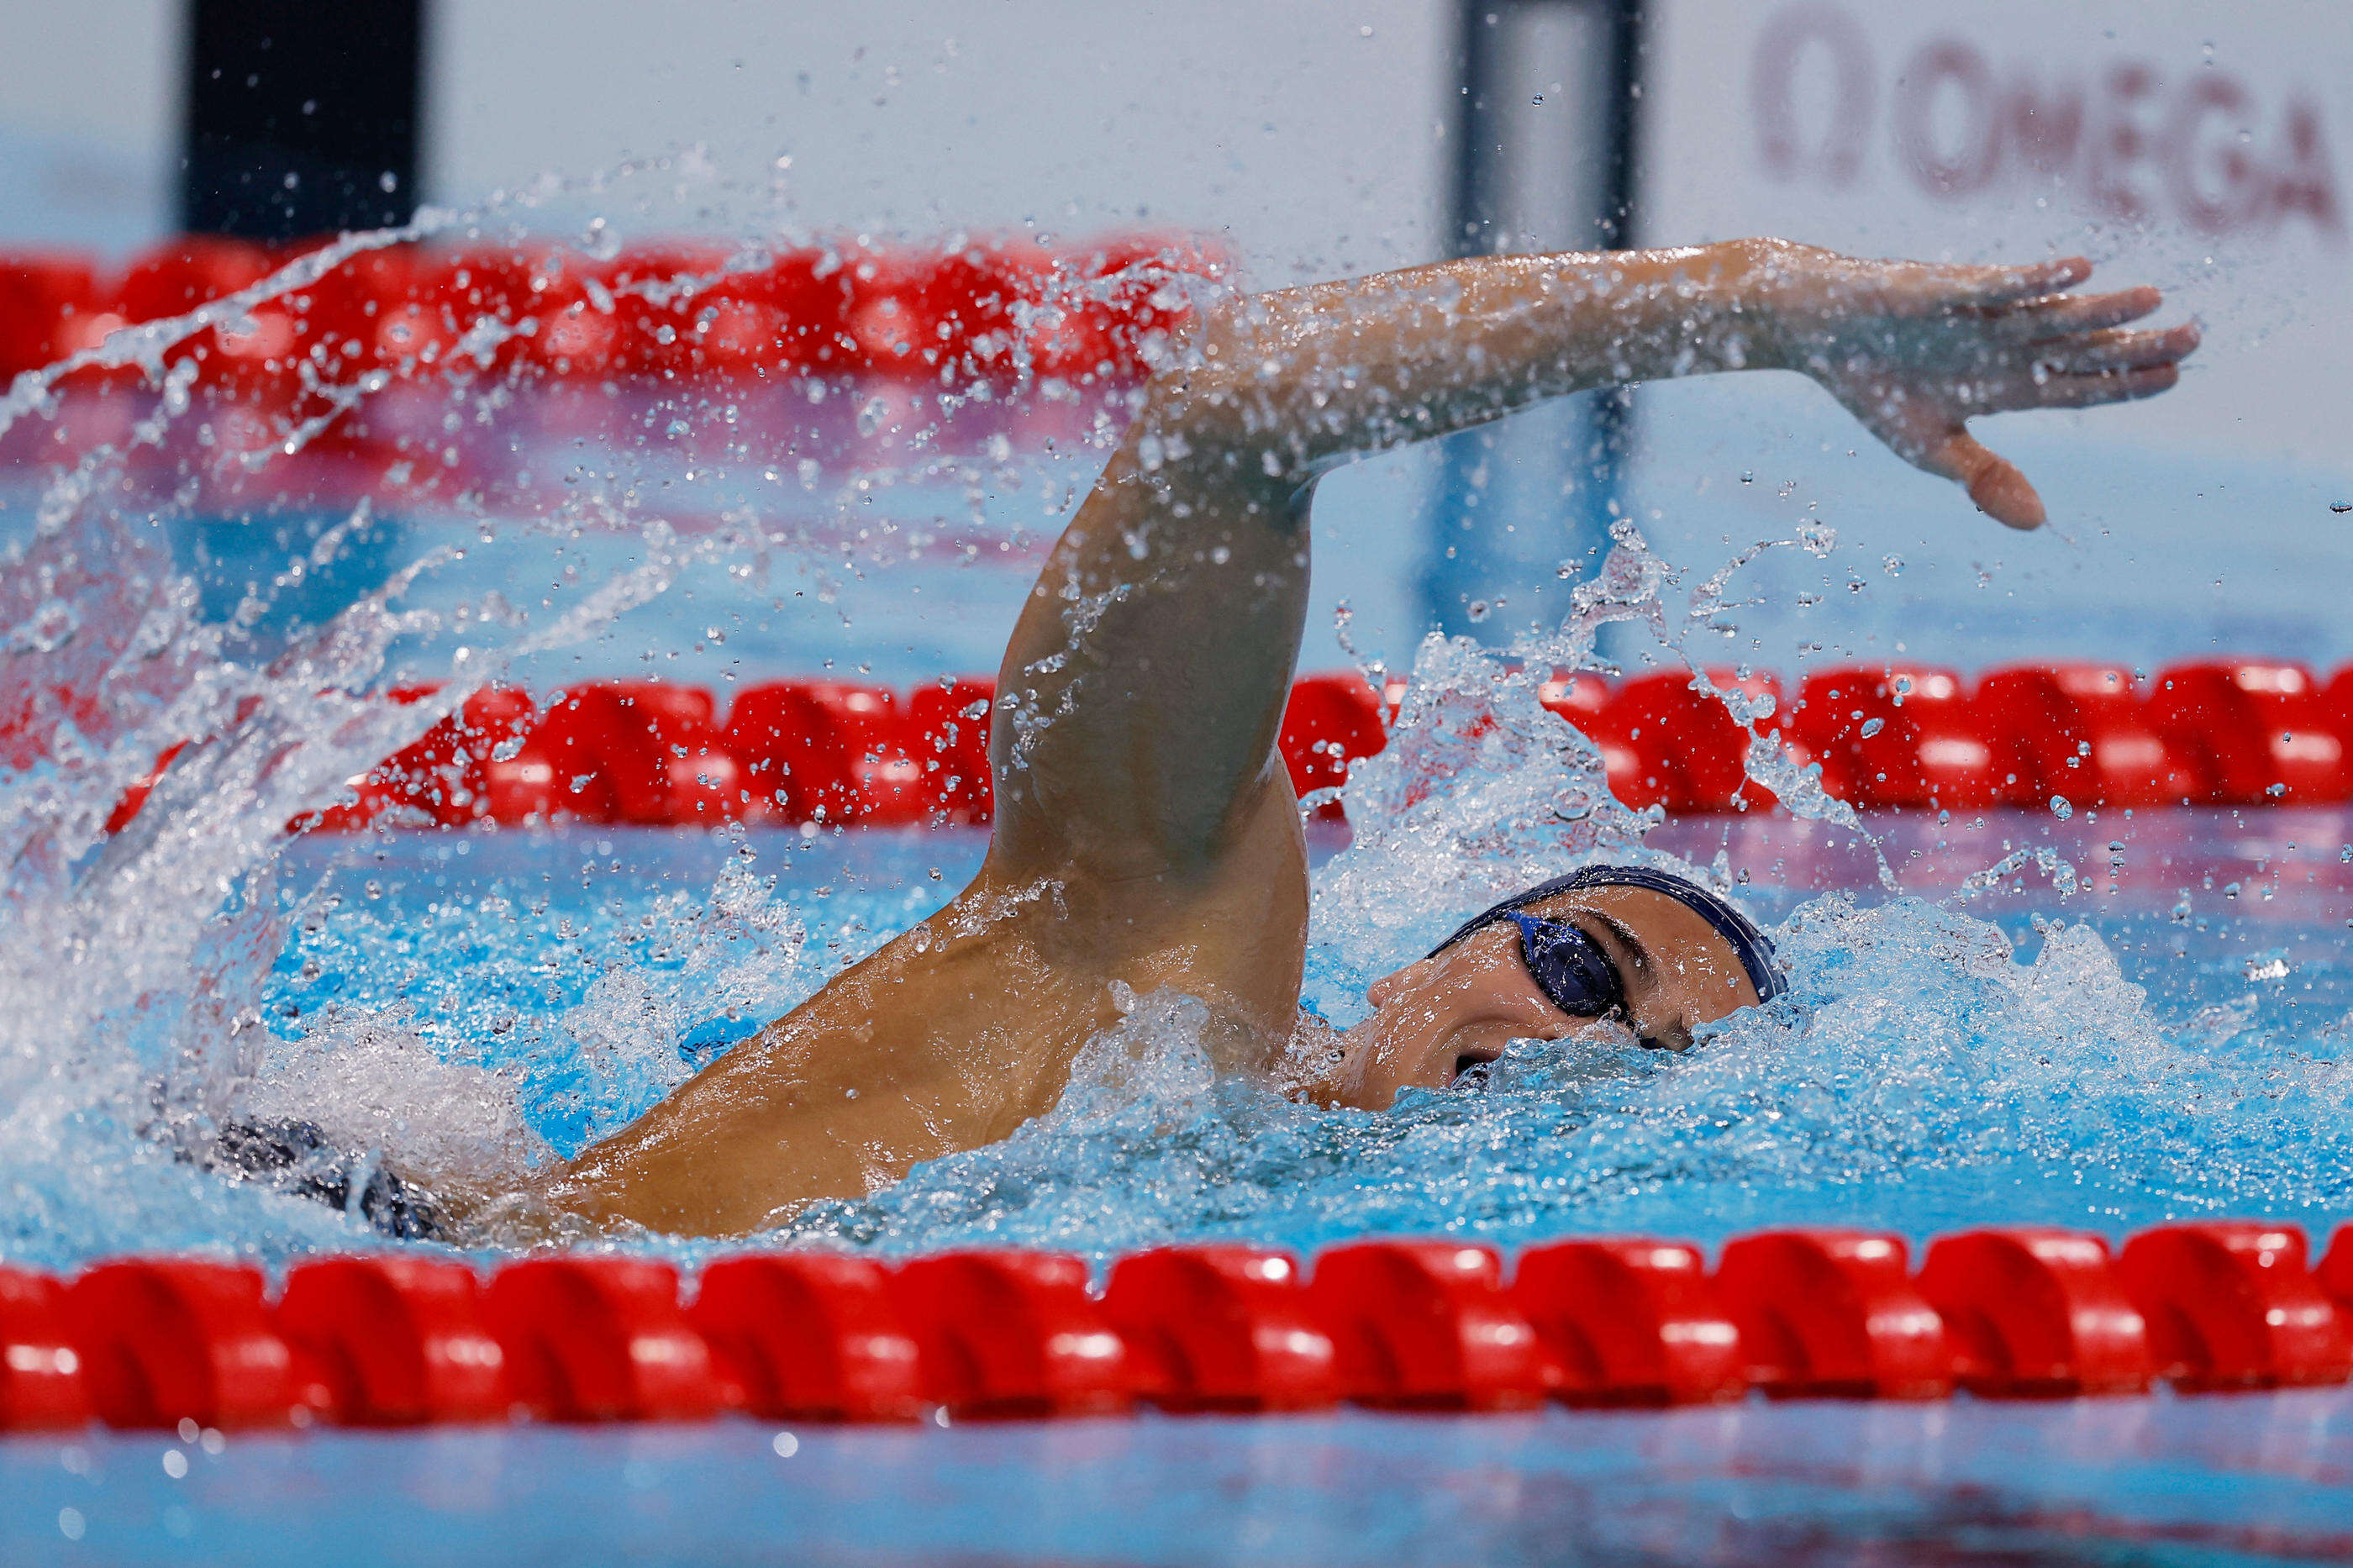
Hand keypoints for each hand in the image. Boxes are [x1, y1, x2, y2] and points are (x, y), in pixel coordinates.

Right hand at [1745, 240, 2199, 529]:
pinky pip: (1999, 284)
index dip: (2125, 384)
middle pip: (2082, 349)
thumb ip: (1984, 479)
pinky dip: (2036, 279)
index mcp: (2002, 385)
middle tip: (2195, 336)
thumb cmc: (1871, 386)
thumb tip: (2041, 523)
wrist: (1816, 330)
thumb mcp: (1928, 449)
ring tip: (2154, 299)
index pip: (2078, 387)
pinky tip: (2079, 271)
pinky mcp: (1946, 289)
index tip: (2175, 376)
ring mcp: (1980, 316)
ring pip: (2053, 315)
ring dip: (2101, 310)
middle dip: (2137, 344)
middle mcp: (2003, 346)